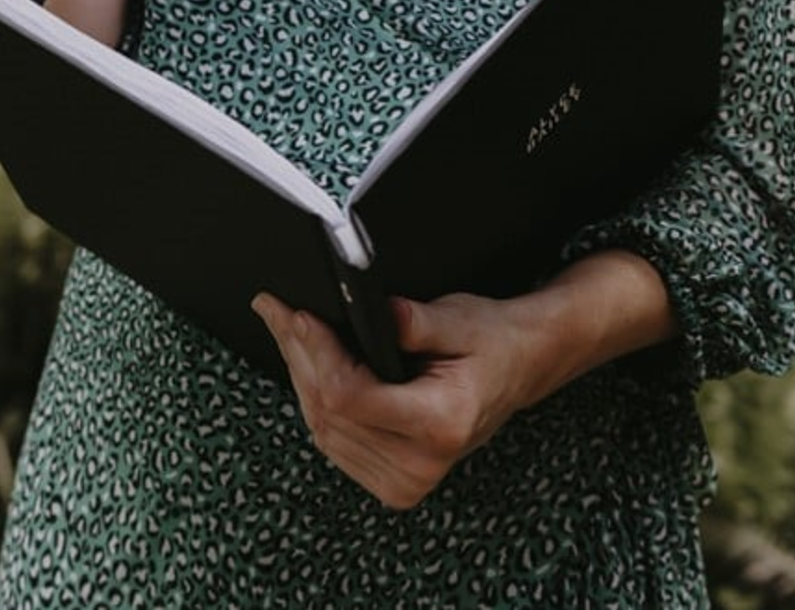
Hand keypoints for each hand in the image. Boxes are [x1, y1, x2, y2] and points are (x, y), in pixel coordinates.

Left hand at [249, 290, 541, 510]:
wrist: (518, 370)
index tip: (300, 315)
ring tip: (285, 328)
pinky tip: (307, 363)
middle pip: (330, 413)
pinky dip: (315, 400)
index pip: (352, 398)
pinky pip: (333, 442)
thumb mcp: (460, 318)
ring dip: (300, 375)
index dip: (319, 355)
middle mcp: (421, 464)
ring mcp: (405, 481)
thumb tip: (369, 310)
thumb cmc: (492, 342)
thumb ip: (416, 320)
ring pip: (323, 429)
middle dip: (299, 354)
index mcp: (441, 423)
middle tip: (276, 310)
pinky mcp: (393, 484)